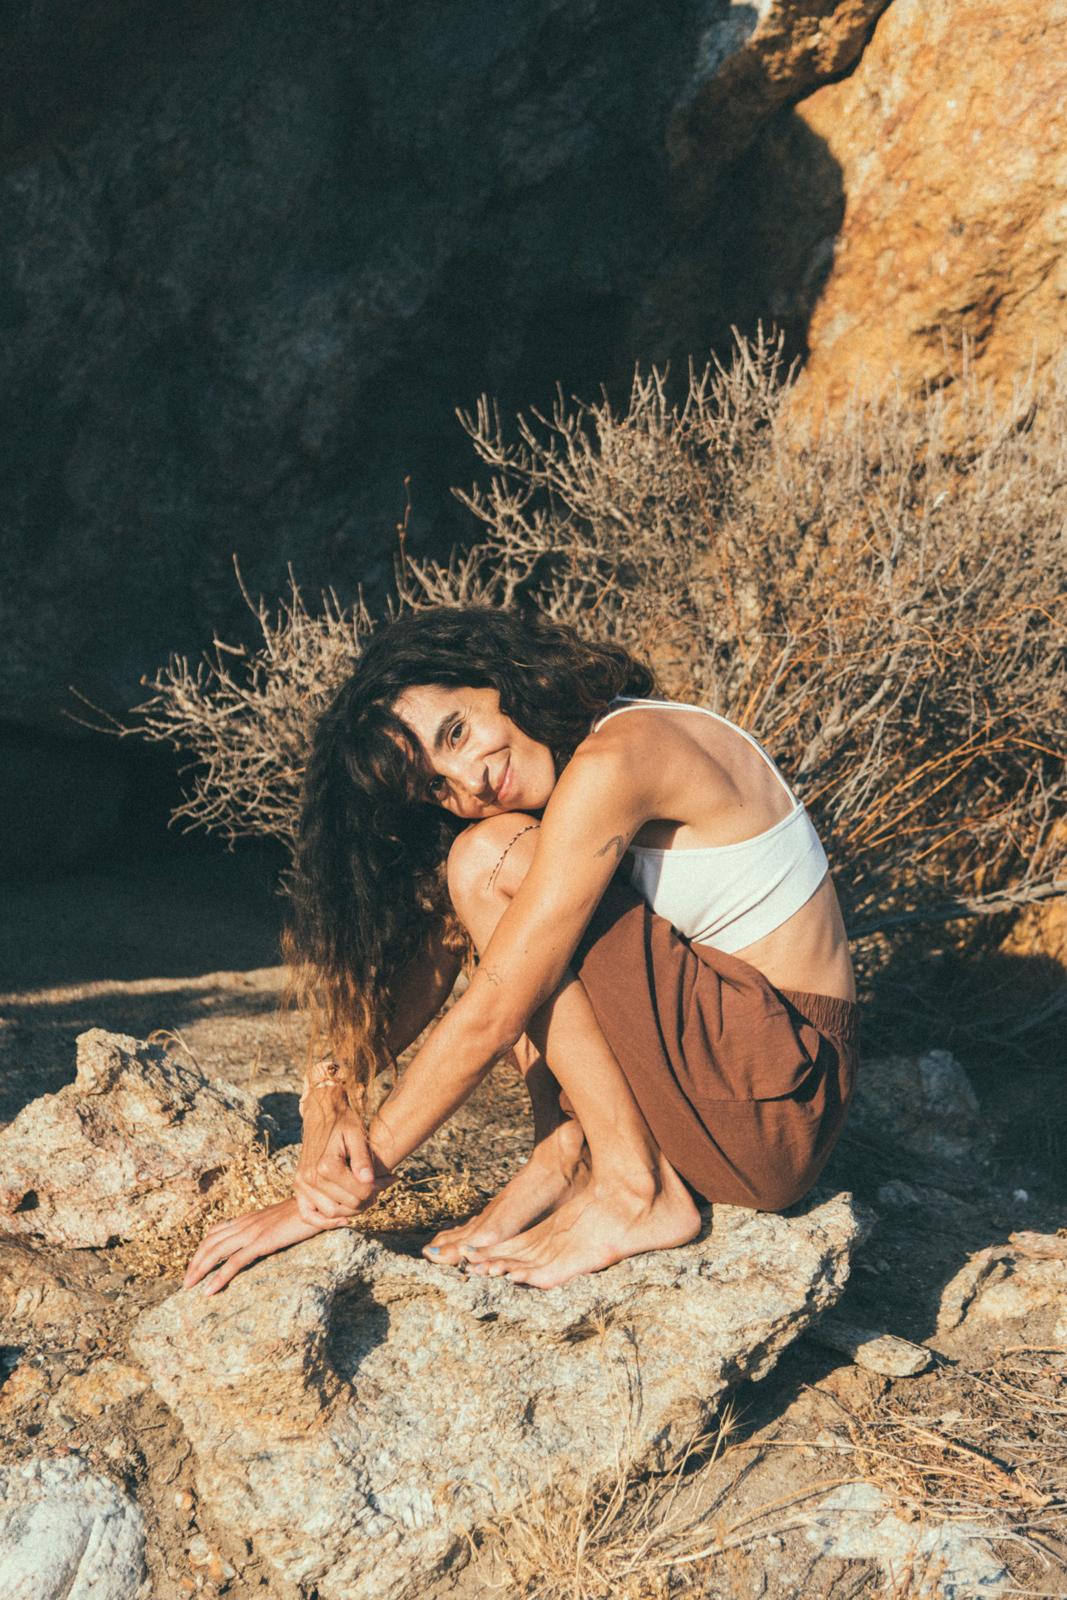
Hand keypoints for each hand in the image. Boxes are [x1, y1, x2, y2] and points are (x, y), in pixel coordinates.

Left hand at [183, 1196, 334, 1295]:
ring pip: (215, 1252)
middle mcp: (245, 1223)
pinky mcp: (262, 1242)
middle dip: (194, 1262)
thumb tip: (267, 1238)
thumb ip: (269, 1227)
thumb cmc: (305, 1213)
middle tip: (186, 1281)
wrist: (319, 1205)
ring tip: (188, 1286)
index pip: (216, 1232)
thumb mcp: (281, 1220)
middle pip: (210, 1242)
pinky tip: (209, 1291)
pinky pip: (234, 1262)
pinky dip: (218, 1277)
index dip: (202, 1248)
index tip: (194, 1264)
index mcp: (249, 1218)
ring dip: (199, 1270)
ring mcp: (252, 1232)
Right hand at [294, 1085, 392, 1226]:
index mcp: (326, 1165)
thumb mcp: (357, 1135)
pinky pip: (308, 1214)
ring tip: (366, 1196)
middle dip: (368, 1199)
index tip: (391, 1178)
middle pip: (347, 1205)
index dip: (379, 1188)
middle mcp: (310, 1177)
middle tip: (382, 1186)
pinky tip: (343, 1219)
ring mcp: (302, 1183)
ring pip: (331, 1213)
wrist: (322, 1114)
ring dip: (351, 1210)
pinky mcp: (299, 1186)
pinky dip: (324, 1222)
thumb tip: (369, 1181)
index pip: (360, 1192)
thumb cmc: (343, 1122)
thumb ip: (363, 1159)